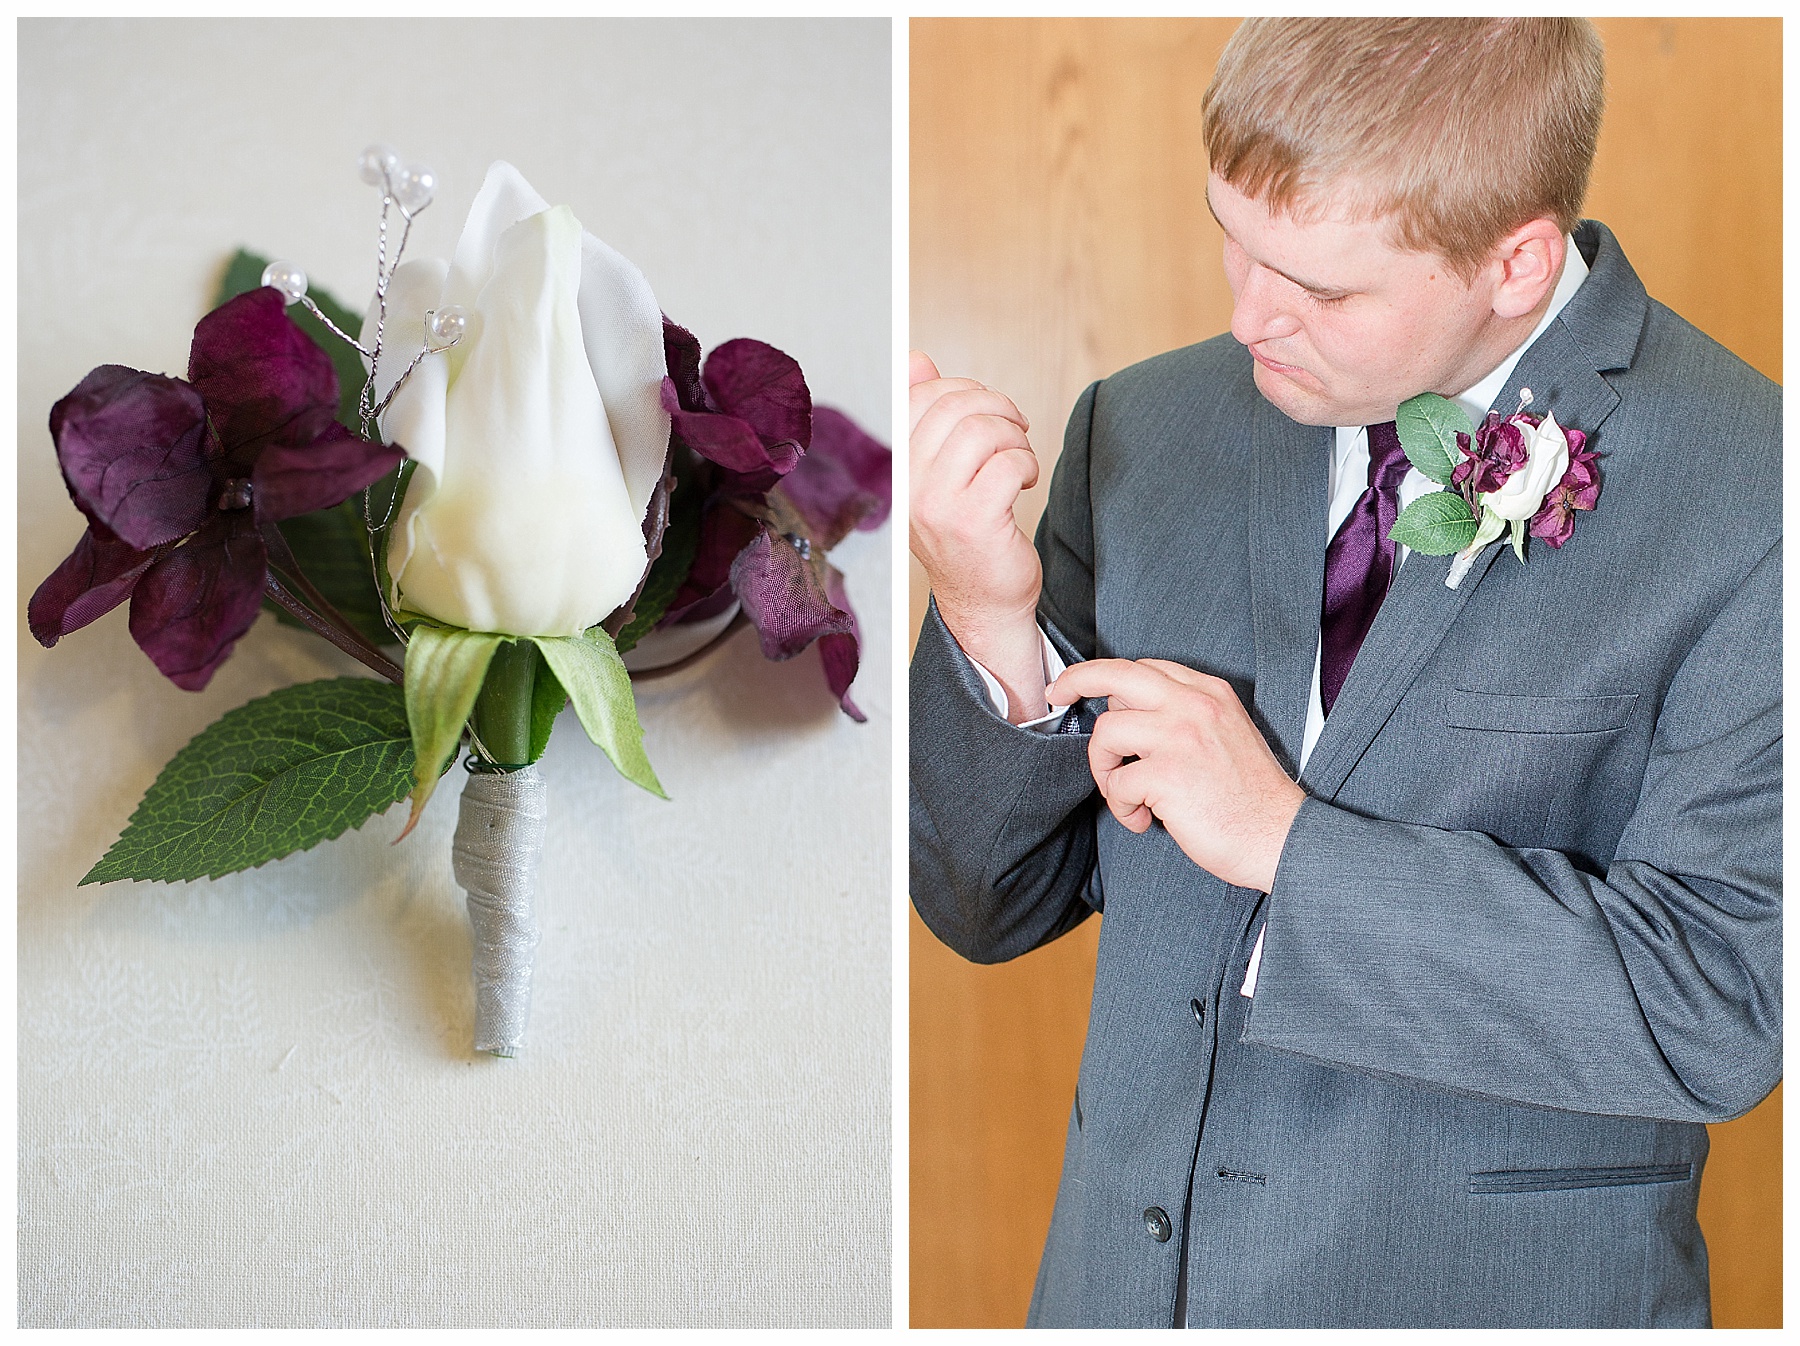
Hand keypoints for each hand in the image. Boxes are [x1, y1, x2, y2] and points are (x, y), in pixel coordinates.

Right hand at [909, 350, 1048, 719]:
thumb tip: (916, 359)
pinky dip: (1025, 463)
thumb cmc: (966, 534)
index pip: (921, 396)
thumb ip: (925, 413)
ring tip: (1019, 457)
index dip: (963, 389)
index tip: (988, 410)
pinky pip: (1007, 463)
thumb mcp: (939, 470)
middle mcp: (908, 486)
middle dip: (997, 407)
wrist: (982, 603)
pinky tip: (1024, 480)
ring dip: (1014, 437)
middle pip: (954, 407)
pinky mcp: (973, 523)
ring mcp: (937, 506)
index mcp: (897, 468)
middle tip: (1015, 429)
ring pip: (982, 431)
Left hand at [1047, 658, 1305, 891]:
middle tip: (1057, 694)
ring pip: (1106, 732)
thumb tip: (1125, 713)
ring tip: (1127, 796)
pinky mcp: (1167, 775)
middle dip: (1076, 680)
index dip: (1105, 676)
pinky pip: (1115, 784)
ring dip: (1104, 769)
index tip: (1081, 686)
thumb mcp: (1225, 733)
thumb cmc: (1250, 797)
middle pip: (1115, 674)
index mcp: (1208, 693)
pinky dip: (1121, 808)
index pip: (1143, 667)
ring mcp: (1179, 737)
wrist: (1281, 838)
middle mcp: (1193, 705)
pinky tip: (1145, 820)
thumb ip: (1183, 715)